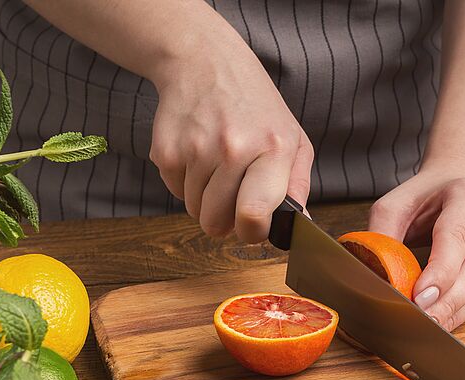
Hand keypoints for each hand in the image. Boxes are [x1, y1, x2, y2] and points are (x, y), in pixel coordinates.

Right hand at [149, 34, 312, 242]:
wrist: (205, 61)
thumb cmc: (255, 107)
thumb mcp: (293, 138)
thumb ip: (298, 185)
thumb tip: (298, 225)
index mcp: (272, 149)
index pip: (253, 214)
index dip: (252, 232)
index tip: (252, 226)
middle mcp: (233, 148)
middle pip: (216, 222)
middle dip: (224, 220)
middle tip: (232, 197)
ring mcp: (196, 149)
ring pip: (194, 210)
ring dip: (205, 199)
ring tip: (216, 167)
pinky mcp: (165, 149)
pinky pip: (175, 192)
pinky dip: (185, 183)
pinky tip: (197, 154)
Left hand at [368, 169, 464, 330]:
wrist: (457, 188)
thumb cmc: (425, 199)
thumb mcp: (396, 204)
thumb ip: (383, 234)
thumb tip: (374, 273)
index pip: (457, 237)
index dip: (440, 271)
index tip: (420, 297)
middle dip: (449, 300)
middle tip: (423, 320)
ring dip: (456, 311)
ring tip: (430, 328)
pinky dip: (462, 313)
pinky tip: (443, 322)